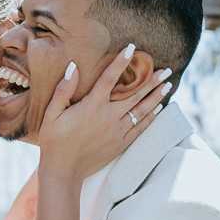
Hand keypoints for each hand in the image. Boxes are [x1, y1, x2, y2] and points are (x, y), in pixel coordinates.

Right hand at [38, 45, 169, 183]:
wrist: (64, 170)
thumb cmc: (54, 140)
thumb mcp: (52, 113)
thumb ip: (64, 90)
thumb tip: (73, 67)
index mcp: (91, 107)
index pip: (109, 79)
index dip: (121, 62)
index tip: (131, 48)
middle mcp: (108, 117)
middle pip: (134, 94)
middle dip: (151, 80)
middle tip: (165, 69)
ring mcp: (117, 131)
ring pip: (142, 110)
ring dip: (156, 96)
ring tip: (168, 84)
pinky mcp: (121, 144)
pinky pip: (141, 128)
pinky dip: (152, 117)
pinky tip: (159, 108)